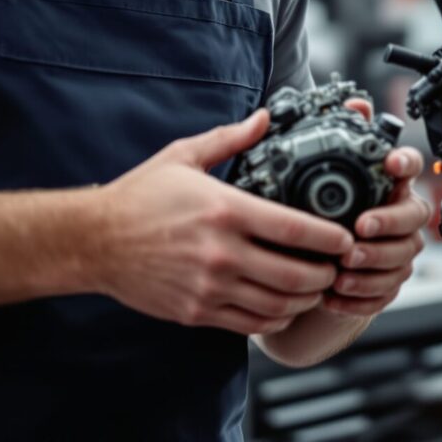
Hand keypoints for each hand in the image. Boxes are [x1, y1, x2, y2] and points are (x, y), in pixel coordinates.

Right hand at [89, 109, 355, 335]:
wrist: (94, 241)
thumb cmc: (139, 198)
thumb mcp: (183, 157)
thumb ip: (230, 138)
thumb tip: (264, 118)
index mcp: (225, 210)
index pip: (295, 230)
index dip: (331, 238)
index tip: (346, 237)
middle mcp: (222, 252)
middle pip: (295, 274)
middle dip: (326, 273)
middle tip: (338, 265)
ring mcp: (210, 287)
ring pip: (277, 304)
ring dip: (306, 299)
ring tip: (316, 286)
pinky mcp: (197, 311)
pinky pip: (250, 323)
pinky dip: (276, 317)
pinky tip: (284, 305)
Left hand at [323, 98, 429, 316]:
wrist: (315, 254)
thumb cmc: (325, 207)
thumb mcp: (325, 169)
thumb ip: (344, 135)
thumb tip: (356, 104)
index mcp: (390, 183)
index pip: (411, 165)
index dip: (405, 163)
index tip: (390, 162)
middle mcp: (402, 214)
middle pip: (412, 219)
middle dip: (387, 225)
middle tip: (358, 230)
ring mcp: (399, 250)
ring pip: (400, 259)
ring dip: (371, 266)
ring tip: (341, 269)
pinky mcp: (389, 283)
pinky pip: (384, 293)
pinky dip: (360, 296)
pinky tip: (335, 294)